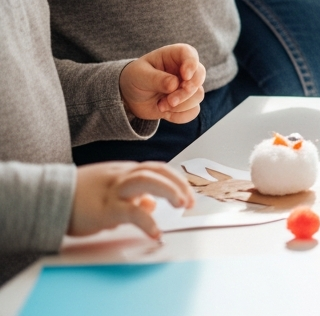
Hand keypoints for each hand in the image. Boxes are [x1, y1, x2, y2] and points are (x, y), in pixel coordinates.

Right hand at [69, 161, 194, 238]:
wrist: (46, 197)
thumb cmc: (77, 196)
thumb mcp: (108, 191)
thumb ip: (131, 196)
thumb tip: (151, 206)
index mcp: (123, 172)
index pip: (156, 169)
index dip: (175, 179)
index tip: (187, 193)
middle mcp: (121, 176)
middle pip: (156, 170)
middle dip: (178, 183)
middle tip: (190, 201)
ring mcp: (113, 190)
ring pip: (147, 181)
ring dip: (169, 191)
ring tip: (182, 205)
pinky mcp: (105, 208)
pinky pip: (132, 213)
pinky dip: (148, 223)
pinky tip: (156, 233)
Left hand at [119, 44, 205, 123]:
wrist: (131, 97)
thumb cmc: (135, 79)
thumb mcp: (139, 75)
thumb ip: (156, 79)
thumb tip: (175, 84)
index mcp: (174, 56)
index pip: (190, 53)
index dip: (191, 64)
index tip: (185, 76)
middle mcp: (185, 69)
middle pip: (199, 76)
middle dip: (186, 92)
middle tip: (171, 100)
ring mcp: (187, 86)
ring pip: (198, 95)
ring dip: (181, 105)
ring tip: (161, 106)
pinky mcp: (187, 102)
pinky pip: (193, 111)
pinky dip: (180, 115)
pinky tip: (166, 113)